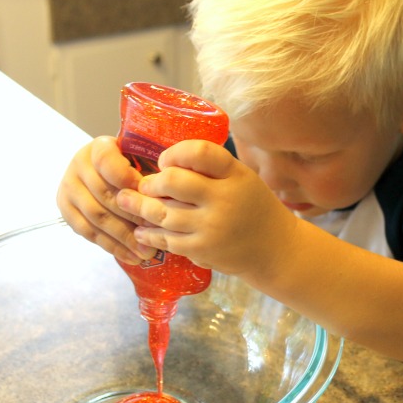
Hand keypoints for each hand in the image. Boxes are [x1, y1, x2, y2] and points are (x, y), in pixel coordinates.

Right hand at [56, 136, 156, 263]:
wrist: (99, 169)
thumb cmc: (131, 165)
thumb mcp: (140, 158)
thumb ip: (150, 170)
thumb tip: (170, 195)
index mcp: (98, 147)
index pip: (108, 163)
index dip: (128, 180)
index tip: (151, 195)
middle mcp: (79, 164)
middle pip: (105, 195)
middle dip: (133, 217)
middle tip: (156, 233)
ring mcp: (69, 187)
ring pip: (97, 217)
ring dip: (124, 238)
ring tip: (147, 252)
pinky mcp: (65, 209)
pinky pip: (88, 232)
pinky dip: (112, 247)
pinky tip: (131, 257)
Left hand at [116, 140, 297, 276]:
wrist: (275, 249)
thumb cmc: (254, 208)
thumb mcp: (243, 178)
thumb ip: (212, 169)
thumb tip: (166, 161)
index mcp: (235, 174)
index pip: (199, 153)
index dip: (174, 153)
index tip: (165, 161)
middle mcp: (224, 199)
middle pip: (173, 182)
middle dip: (151, 182)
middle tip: (143, 185)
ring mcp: (212, 227)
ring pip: (163, 213)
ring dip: (141, 207)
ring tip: (128, 203)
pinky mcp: (203, 250)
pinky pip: (167, 239)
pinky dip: (149, 233)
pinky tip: (142, 230)